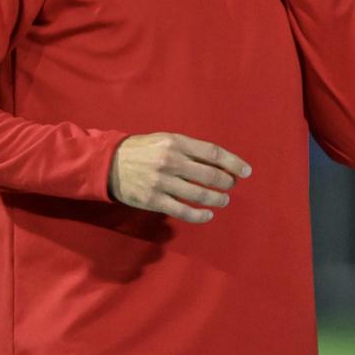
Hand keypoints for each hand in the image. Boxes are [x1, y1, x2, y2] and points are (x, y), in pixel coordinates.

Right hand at [108, 132, 251, 223]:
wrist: (108, 164)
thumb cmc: (143, 150)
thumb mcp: (166, 140)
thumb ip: (190, 149)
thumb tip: (218, 161)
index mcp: (176, 143)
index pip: (213, 153)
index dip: (233, 162)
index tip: (246, 171)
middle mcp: (171, 161)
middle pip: (209, 174)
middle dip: (227, 182)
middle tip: (232, 185)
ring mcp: (162, 182)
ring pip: (199, 194)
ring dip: (217, 199)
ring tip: (224, 200)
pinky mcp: (153, 200)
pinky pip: (182, 211)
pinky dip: (199, 215)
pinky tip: (208, 215)